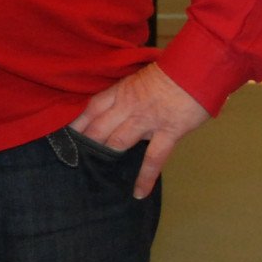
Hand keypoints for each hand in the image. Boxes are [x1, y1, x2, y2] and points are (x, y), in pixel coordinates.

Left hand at [68, 63, 211, 198]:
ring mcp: (146, 120)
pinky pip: (153, 159)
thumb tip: (119, 106)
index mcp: (121, 90)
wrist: (196, 69)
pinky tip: (138, 192)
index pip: (91, 107)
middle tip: (73, 157)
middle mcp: (128, 106)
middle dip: (86, 142)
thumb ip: (128, 93)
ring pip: (118, 141)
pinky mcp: (167, 132)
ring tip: (94, 171)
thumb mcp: (141, 77)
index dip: (77, 122)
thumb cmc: (172, 71)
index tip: (65, 134)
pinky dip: (145, 177)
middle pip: (99, 127)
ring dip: (106, 155)